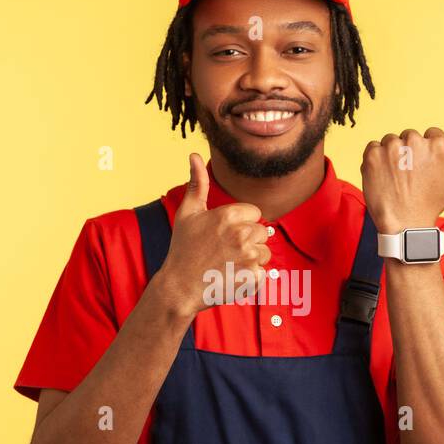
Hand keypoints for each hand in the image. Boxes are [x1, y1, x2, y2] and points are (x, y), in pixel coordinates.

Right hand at [155, 154, 270, 317]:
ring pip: (265, 253)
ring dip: (251, 260)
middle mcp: (241, 234)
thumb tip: (194, 155)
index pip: (255, 214)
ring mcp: (249, 257)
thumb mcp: (187, 213)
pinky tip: (231, 277)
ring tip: (228, 265)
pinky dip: (250, 278)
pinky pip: (263, 274)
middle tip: (224, 252)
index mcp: (229, 215)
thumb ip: (196, 184)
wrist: (179, 287)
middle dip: (248, 242)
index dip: (241, 224)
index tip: (224, 236)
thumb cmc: (182, 249)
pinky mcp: (253, 277)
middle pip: (262, 233)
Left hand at [361, 128, 443, 233]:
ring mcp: (392, 148)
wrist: (404, 224)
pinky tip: (383, 177)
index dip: (427, 153)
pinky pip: (372, 146)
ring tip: (396, 178)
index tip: (423, 170)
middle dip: (409, 151)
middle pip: (409, 136)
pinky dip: (375, 159)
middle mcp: (415, 142)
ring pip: (390, 140)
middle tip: (409, 177)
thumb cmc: (432, 204)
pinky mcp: (373, 155)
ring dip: (391, 154)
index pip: (431, 134)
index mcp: (437, 145)